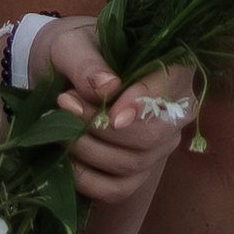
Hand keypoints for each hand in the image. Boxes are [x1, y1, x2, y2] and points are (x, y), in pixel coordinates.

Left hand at [29, 14, 196, 199]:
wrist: (64, 73)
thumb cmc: (77, 51)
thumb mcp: (73, 43)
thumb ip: (87, 61)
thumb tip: (108, 87)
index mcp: (172, 68)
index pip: (168, 88)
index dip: (142, 104)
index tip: (112, 116)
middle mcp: (174, 112)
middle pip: (150, 135)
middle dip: (102, 128)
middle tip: (66, 106)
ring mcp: (158, 147)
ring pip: (131, 164)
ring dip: (88, 150)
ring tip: (58, 126)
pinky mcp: (138, 173)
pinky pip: (117, 190)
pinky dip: (88, 180)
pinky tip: (66, 160)